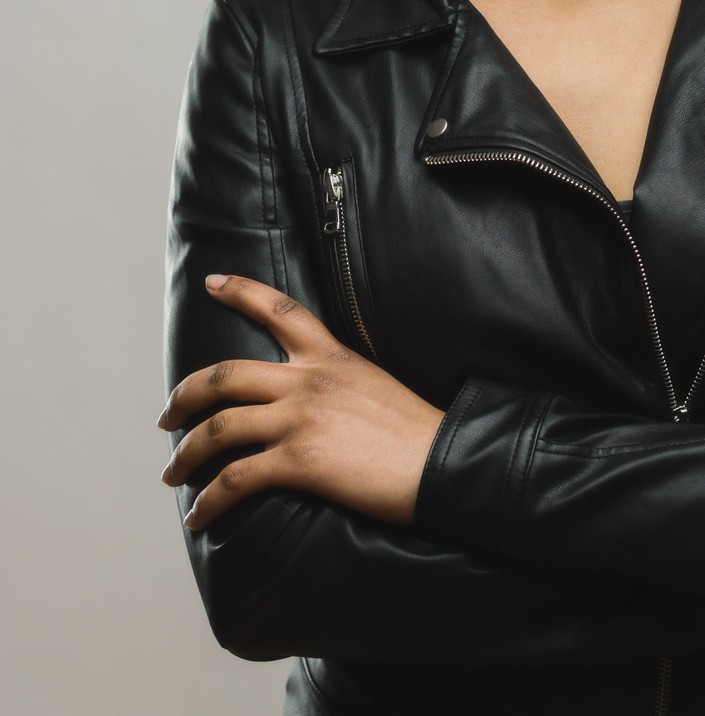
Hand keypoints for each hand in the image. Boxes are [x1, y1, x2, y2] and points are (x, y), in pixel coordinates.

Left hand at [158, 275, 444, 530]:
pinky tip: (199, 516)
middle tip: (168, 416)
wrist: (440, 461)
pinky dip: (209, 501)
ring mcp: (300, 418)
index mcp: (330, 356)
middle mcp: (308, 380)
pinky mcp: (299, 460)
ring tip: (174, 472)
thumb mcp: (374, 384)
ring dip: (185, 454)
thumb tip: (313, 401)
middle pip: (225, 375)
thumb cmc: (416, 431)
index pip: (279, 309)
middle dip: (185, 396)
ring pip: (218, 428)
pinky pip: (236, 479)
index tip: (211, 283)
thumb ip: (337, 382)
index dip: (240, 291)